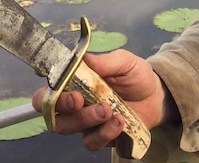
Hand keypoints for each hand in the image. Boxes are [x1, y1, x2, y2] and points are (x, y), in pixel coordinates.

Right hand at [32, 50, 175, 151]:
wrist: (156, 98)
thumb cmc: (136, 76)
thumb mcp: (125, 62)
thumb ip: (106, 61)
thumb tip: (85, 58)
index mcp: (76, 79)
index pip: (50, 78)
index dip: (42, 76)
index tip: (43, 73)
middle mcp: (74, 101)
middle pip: (49, 108)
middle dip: (60, 104)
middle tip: (78, 100)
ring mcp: (84, 121)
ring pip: (66, 127)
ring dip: (85, 119)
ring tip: (108, 109)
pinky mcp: (98, 137)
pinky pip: (91, 141)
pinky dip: (104, 132)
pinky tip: (120, 121)